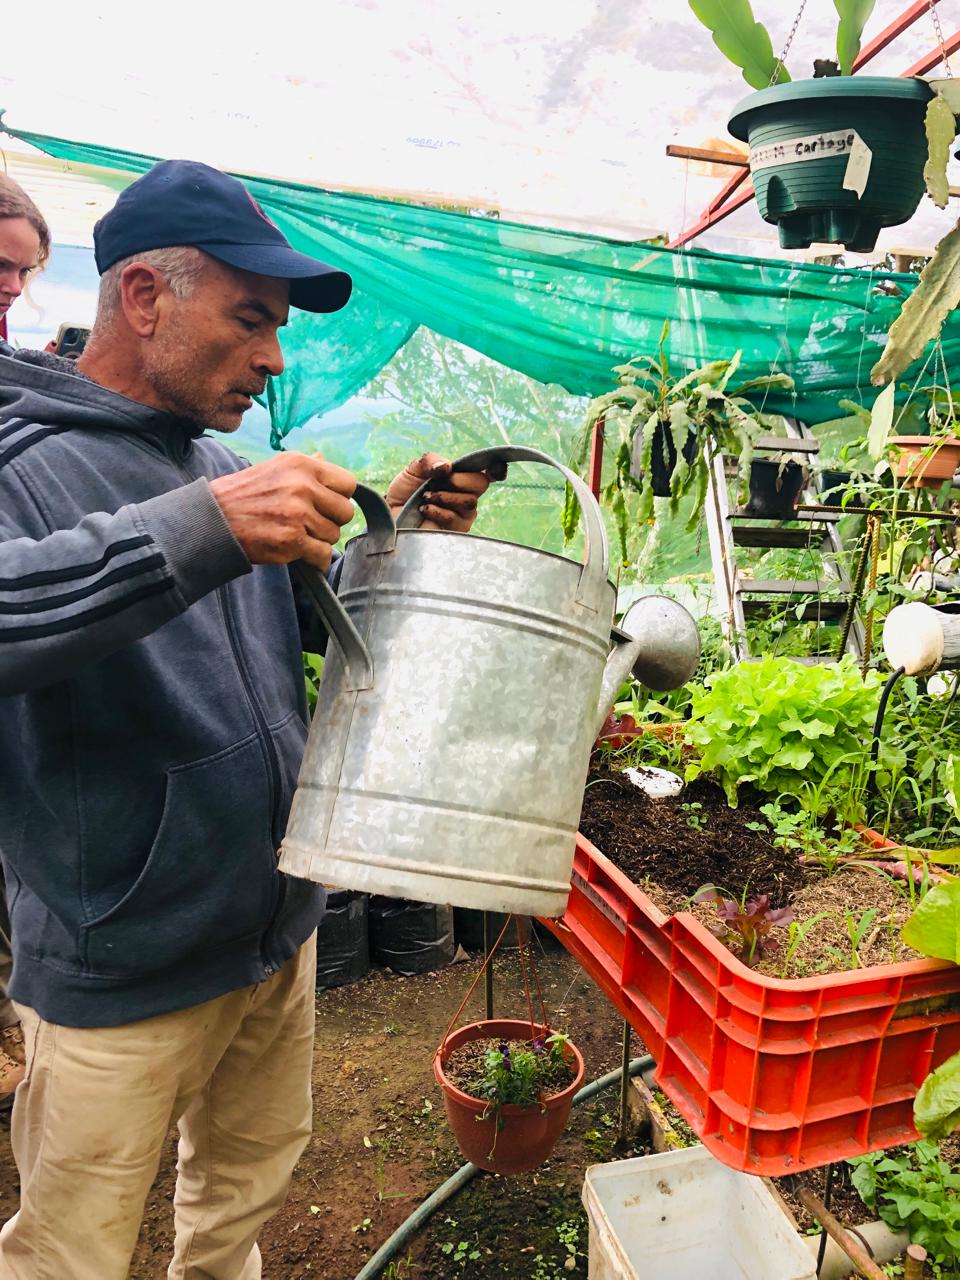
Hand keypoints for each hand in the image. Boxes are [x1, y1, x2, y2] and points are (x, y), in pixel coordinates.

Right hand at [209, 452, 355, 570]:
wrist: (214, 520)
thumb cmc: (243, 495)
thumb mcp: (273, 468)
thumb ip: (304, 467)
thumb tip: (324, 459)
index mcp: (301, 465)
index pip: (348, 483)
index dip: (339, 497)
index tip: (325, 505)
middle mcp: (303, 486)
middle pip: (346, 511)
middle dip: (332, 521)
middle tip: (312, 524)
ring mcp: (299, 513)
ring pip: (334, 535)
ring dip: (320, 540)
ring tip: (297, 534)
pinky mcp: (292, 539)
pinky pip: (323, 554)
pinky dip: (316, 559)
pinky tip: (302, 553)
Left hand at [385, 452, 505, 531]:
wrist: (391, 514)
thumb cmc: (405, 492)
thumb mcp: (413, 470)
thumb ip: (429, 461)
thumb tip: (447, 466)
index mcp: (460, 477)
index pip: (488, 472)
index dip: (496, 468)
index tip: (496, 467)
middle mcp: (466, 495)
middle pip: (481, 483)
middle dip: (459, 480)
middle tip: (440, 481)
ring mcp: (463, 515)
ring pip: (470, 502)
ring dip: (445, 496)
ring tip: (426, 497)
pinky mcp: (455, 531)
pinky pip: (456, 519)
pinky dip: (438, 511)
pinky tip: (425, 510)